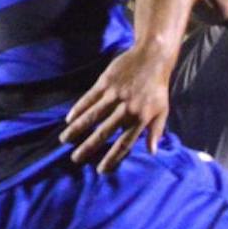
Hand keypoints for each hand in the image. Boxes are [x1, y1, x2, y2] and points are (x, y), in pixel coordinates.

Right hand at [60, 46, 171, 172]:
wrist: (152, 58)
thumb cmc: (158, 88)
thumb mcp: (163, 110)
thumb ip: (156, 131)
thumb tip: (152, 152)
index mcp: (140, 119)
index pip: (124, 144)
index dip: (112, 158)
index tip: (101, 170)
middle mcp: (126, 109)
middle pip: (103, 133)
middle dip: (88, 147)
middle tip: (75, 159)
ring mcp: (114, 95)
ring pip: (92, 116)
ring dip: (77, 129)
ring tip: (64, 140)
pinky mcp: (105, 82)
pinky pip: (88, 98)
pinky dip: (78, 109)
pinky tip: (69, 119)